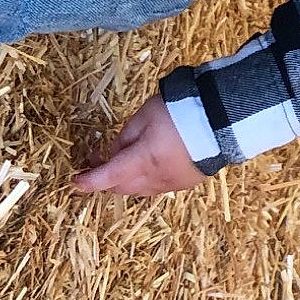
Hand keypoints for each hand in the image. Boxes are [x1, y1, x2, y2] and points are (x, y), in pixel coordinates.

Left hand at [75, 94, 206, 195]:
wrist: (224, 117)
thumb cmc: (181, 110)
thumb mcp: (145, 115)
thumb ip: (125, 136)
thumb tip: (114, 153)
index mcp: (145, 159)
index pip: (109, 177)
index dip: (90, 181)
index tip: (75, 182)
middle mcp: (158, 178)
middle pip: (122, 187)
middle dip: (106, 178)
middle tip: (95, 160)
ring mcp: (174, 184)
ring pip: (139, 190)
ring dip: (125, 180)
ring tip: (121, 160)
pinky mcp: (187, 183)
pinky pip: (157, 187)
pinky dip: (145, 179)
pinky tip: (146, 164)